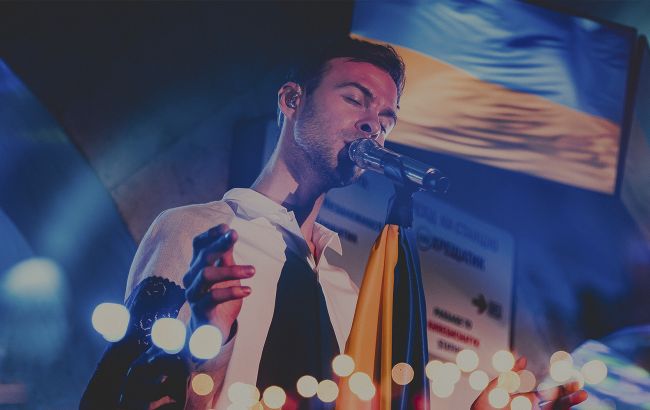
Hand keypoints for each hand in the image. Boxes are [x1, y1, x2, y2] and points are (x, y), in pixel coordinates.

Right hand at [183, 224, 254, 338]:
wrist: (211, 329)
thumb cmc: (219, 296)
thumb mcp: (226, 274)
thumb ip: (226, 256)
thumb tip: (230, 232)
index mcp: (198, 265)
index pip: (198, 244)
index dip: (210, 234)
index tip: (226, 227)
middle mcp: (192, 277)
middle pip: (203, 256)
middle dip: (220, 244)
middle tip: (235, 235)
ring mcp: (194, 293)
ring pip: (206, 275)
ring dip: (231, 270)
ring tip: (253, 270)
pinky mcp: (200, 309)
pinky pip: (213, 297)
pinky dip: (232, 291)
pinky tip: (248, 290)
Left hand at [470, 356, 587, 409]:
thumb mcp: (493, 389)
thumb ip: (508, 376)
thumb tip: (524, 358)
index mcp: (527, 401)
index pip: (550, 393)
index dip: (564, 388)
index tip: (577, 381)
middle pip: (557, 404)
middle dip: (570, 397)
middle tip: (583, 390)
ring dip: (567, 405)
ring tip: (581, 396)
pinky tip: (566, 407)